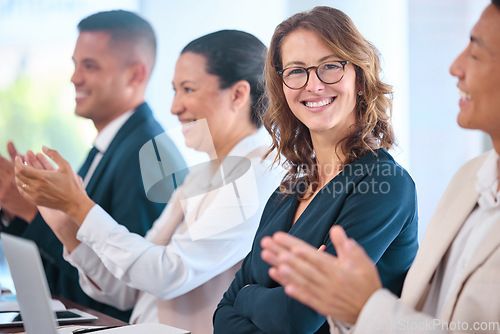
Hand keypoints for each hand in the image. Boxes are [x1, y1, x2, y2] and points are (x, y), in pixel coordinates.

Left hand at [15, 146, 94, 224]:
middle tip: (20, 162)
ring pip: (19, 184)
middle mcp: (37, 187)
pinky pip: (23, 192)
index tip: (19, 157)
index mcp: (43, 177)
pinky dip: (21, 185)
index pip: (21, 168)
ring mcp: (35, 195)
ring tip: (22, 171)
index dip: (17, 162)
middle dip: (17, 167)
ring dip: (18, 176)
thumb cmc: (72, 184)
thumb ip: (54, 155)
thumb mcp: (66, 166)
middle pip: (18, 175)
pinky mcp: (36, 201)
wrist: (74, 203)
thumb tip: (43, 147)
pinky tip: (24, 181)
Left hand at [260, 226, 381, 323]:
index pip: (312, 255)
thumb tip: (335, 229)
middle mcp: (328, 283)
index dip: (295, 246)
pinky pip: (305, 297)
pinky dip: (294, 290)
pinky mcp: (321, 306)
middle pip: (301, 266)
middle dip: (281, 253)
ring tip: (269, 260)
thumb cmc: (367, 283)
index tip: (280, 237)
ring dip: (283, 271)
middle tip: (266, 243)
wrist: (372, 312)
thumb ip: (347, 246)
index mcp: (337, 270)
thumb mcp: (363, 261)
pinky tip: (282, 283)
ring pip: (300, 280)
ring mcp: (323, 295)